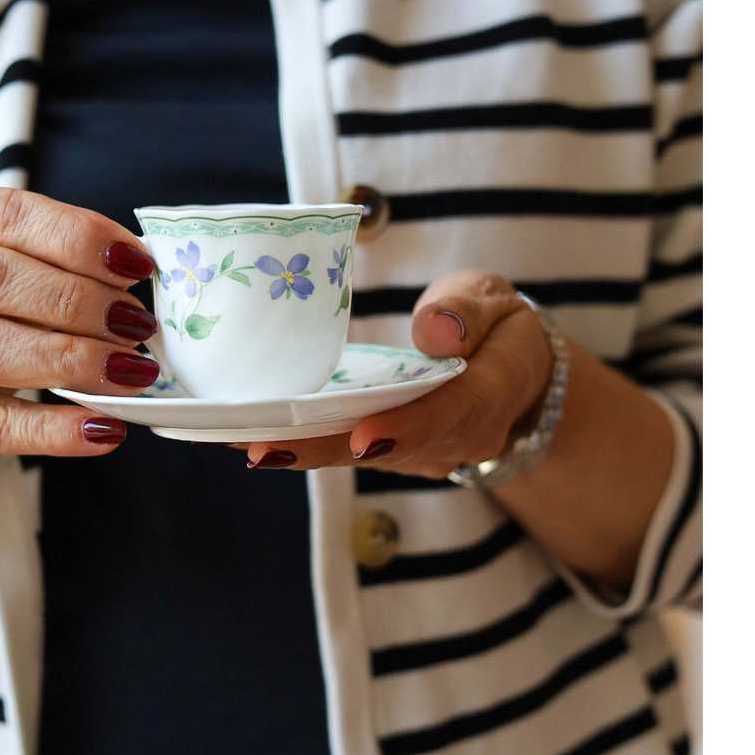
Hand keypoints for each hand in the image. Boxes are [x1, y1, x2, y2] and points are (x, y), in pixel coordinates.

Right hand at [0, 187, 160, 478]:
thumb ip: (45, 264)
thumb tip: (133, 272)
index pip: (0, 214)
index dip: (77, 237)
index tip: (135, 264)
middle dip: (77, 299)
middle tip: (134, 323)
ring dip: (72, 358)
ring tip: (129, 371)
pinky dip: (51, 428)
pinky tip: (102, 428)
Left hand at [243, 271, 551, 475]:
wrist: (513, 369)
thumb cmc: (498, 325)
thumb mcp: (494, 299)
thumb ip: (467, 312)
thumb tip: (433, 331)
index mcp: (490, 395)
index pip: (448, 414)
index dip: (404, 427)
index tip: (362, 437)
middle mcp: (459, 439)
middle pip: (389, 447)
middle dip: (324, 448)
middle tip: (263, 448)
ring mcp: (429, 453)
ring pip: (363, 455)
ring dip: (305, 450)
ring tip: (242, 440)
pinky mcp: (402, 453)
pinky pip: (355, 450)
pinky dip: (310, 443)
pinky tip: (257, 436)